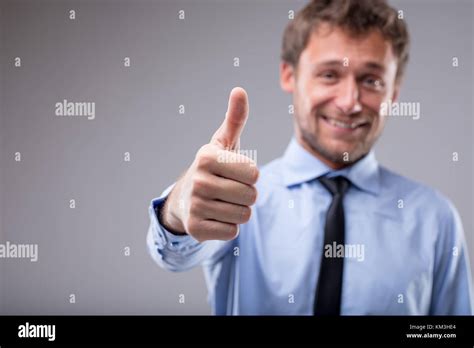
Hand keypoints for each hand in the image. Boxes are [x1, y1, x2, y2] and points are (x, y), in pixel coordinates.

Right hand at [161, 87, 258, 241]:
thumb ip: (235, 118)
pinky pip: (233, 232)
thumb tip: (239, 90)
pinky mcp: (195, 230)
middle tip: (228, 190)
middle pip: (252, 196)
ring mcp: (195, 206)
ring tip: (221, 203)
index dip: (249, 175)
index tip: (232, 172)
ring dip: (238, 211)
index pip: (254, 173)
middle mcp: (198, 180)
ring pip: (244, 216)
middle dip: (246, 195)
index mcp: (206, 156)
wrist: (184, 198)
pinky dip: (228, 226)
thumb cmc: (213, 168)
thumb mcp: (223, 143)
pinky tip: (214, 217)